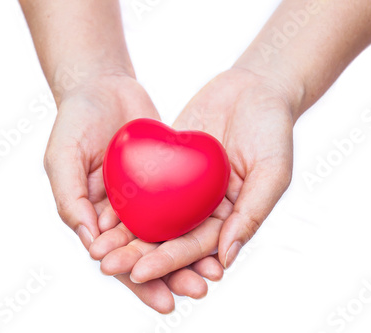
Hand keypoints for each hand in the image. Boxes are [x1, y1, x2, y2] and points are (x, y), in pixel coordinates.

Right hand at [44, 72, 222, 312]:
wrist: (104, 85)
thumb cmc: (75, 120)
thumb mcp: (62, 156)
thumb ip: (69, 198)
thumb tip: (89, 241)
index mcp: (95, 218)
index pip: (118, 260)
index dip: (140, 282)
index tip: (165, 301)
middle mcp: (123, 213)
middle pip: (150, 253)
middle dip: (174, 275)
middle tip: (199, 291)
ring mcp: (146, 197)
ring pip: (171, 234)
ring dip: (192, 256)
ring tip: (215, 274)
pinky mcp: (167, 178)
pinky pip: (185, 203)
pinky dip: (199, 221)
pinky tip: (221, 234)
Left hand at [91, 67, 294, 283]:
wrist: (256, 88)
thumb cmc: (273, 129)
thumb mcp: (272, 172)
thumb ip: (251, 214)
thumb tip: (226, 258)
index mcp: (227, 218)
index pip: (194, 247)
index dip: (167, 262)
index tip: (139, 274)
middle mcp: (203, 207)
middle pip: (166, 237)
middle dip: (136, 254)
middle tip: (107, 265)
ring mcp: (185, 186)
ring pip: (151, 215)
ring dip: (124, 234)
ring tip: (97, 248)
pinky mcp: (170, 163)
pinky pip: (144, 183)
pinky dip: (124, 198)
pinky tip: (100, 210)